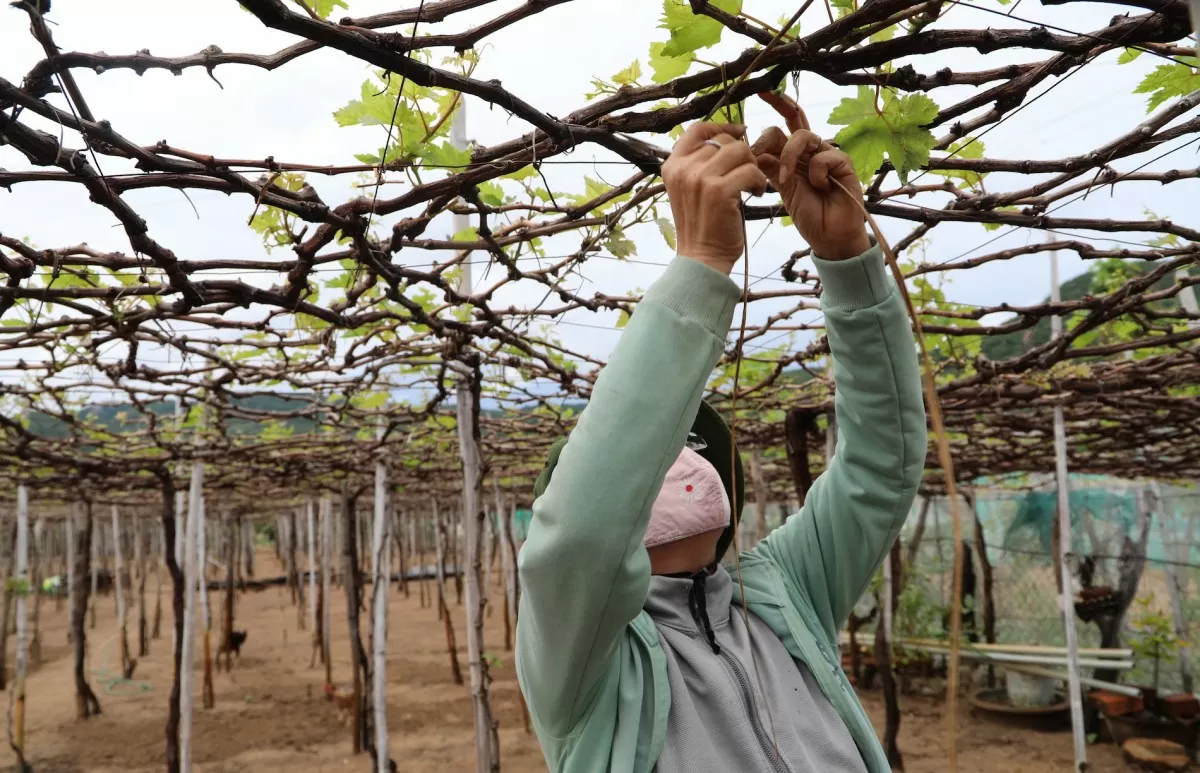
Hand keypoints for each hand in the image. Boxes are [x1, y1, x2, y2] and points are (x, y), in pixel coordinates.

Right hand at [661, 123, 767, 275]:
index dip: (721, 126)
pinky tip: (757, 194)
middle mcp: (683, 169)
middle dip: (743, 154)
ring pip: (740, 151)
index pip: (697, 129)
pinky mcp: (719, 191)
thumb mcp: (689, 189)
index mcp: (672, 166)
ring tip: (752, 185)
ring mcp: (699, 179)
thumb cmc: (701, 225)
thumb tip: (728, 136)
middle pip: (724, 140)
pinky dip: (759, 181)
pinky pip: (751, 171)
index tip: (739, 132)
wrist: (701, 258)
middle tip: (747, 174)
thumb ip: (699, 164)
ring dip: (753, 167)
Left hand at [752, 94, 870, 260]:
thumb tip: (749, 147)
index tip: (761, 90)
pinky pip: (822, 155)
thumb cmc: (808, 212)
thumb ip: (768, 166)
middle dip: (778, 113)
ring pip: (803, 136)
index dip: (776, 104)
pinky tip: (820, 187)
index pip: (784, 123)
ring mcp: (827, 154)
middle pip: (794, 120)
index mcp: (794, 154)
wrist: (829, 235)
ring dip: (788, 157)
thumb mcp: (781, 187)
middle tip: (762, 121)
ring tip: (785, 179)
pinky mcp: (843, 162)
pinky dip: (815, 172)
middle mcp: (810, 150)